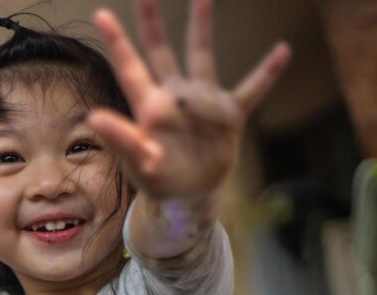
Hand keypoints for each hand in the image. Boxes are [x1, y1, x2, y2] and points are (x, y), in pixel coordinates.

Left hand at [88, 0, 289, 200]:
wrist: (188, 195)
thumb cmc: (157, 179)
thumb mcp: (138, 162)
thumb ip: (121, 138)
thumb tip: (93, 117)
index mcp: (150, 107)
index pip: (130, 69)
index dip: (117, 43)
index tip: (101, 14)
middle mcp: (174, 97)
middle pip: (160, 52)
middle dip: (151, 24)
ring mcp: (202, 103)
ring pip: (202, 57)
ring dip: (202, 29)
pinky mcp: (229, 115)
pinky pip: (251, 90)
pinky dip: (267, 73)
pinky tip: (282, 50)